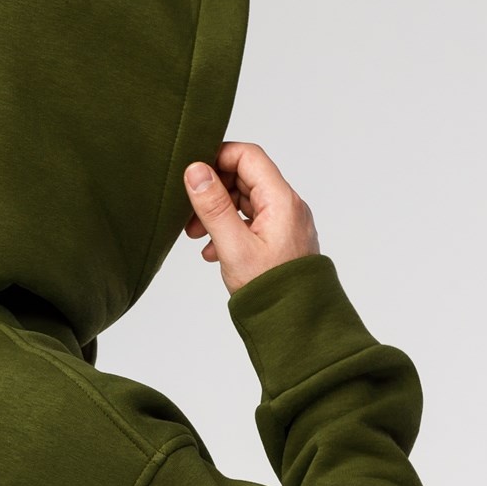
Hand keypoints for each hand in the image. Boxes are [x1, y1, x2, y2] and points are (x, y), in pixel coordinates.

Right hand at [182, 142, 320, 292]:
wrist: (297, 329)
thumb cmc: (271, 293)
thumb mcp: (234, 248)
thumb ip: (214, 207)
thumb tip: (195, 171)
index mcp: (281, 200)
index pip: (248, 156)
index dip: (218, 158)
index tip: (193, 174)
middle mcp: (288, 206)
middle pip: (245, 178)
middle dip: (214, 191)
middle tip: (189, 214)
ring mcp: (286, 224)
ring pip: (246, 202)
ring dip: (218, 213)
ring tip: (196, 236)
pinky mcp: (281, 241)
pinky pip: (252, 223)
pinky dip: (230, 229)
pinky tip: (213, 250)